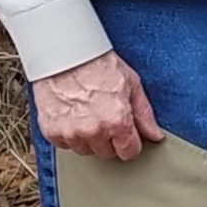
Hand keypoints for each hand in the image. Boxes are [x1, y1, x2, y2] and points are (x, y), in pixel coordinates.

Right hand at [32, 50, 165, 161]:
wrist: (65, 53)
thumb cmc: (97, 63)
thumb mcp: (131, 84)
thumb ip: (144, 114)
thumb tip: (155, 135)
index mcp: (117, 121)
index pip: (129, 152)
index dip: (129, 141)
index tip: (125, 132)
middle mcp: (94, 131)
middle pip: (107, 153)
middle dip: (109, 139)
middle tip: (104, 115)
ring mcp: (71, 133)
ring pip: (85, 150)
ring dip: (88, 137)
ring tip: (87, 112)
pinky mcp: (51, 131)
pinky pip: (64, 145)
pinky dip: (68, 133)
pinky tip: (72, 114)